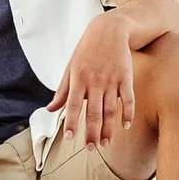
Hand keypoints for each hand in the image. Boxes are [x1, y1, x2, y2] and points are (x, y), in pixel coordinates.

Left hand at [49, 11, 136, 147]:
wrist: (109, 30)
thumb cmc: (86, 50)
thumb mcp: (70, 67)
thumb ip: (62, 91)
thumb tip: (50, 109)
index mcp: (78, 78)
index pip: (73, 105)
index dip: (72, 122)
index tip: (70, 138)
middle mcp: (95, 81)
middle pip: (94, 112)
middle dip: (92, 132)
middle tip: (91, 149)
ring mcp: (112, 80)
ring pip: (111, 109)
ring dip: (108, 129)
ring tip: (105, 144)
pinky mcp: (126, 77)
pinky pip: (128, 99)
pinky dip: (128, 113)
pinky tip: (125, 126)